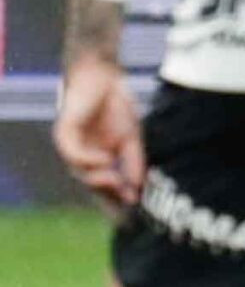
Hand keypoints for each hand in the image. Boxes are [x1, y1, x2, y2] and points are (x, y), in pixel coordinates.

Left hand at [56, 56, 144, 212]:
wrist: (104, 75)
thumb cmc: (116, 104)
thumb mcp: (131, 138)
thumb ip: (133, 161)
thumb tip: (139, 187)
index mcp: (98, 158)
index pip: (105, 184)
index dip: (117, 199)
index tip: (133, 211)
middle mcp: (83, 156)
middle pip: (92, 183)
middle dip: (107, 195)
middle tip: (124, 203)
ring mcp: (73, 146)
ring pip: (79, 172)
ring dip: (97, 179)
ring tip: (115, 181)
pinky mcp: (64, 133)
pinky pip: (73, 153)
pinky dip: (88, 159)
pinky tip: (105, 160)